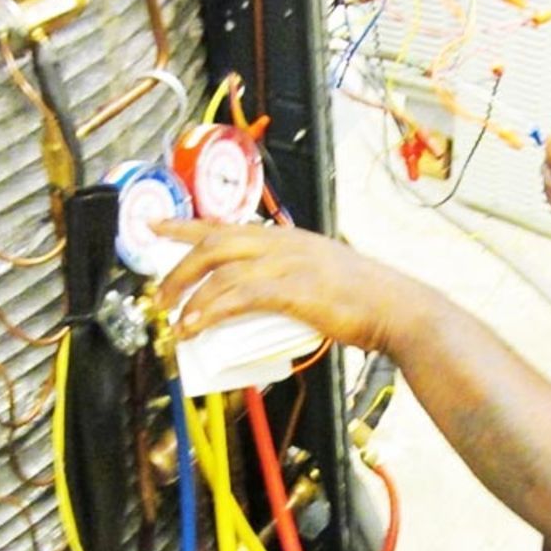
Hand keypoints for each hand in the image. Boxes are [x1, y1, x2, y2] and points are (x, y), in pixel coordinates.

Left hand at [155, 219, 422, 354]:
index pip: (225, 225)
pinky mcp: (294, 290)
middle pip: (213, 243)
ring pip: (221, 269)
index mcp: (286, 238)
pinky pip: (239, 296)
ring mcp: (288, 264)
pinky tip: (195, 325)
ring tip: (173, 320)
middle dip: (178, 269)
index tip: (153, 226)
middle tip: (158, 296)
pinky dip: (211, 310)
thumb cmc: (365, 301)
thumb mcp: (321, 276)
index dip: (184, 225)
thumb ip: (290, 283)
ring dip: (189, 295)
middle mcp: (283, 242)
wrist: (397, 309)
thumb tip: (260, 307)